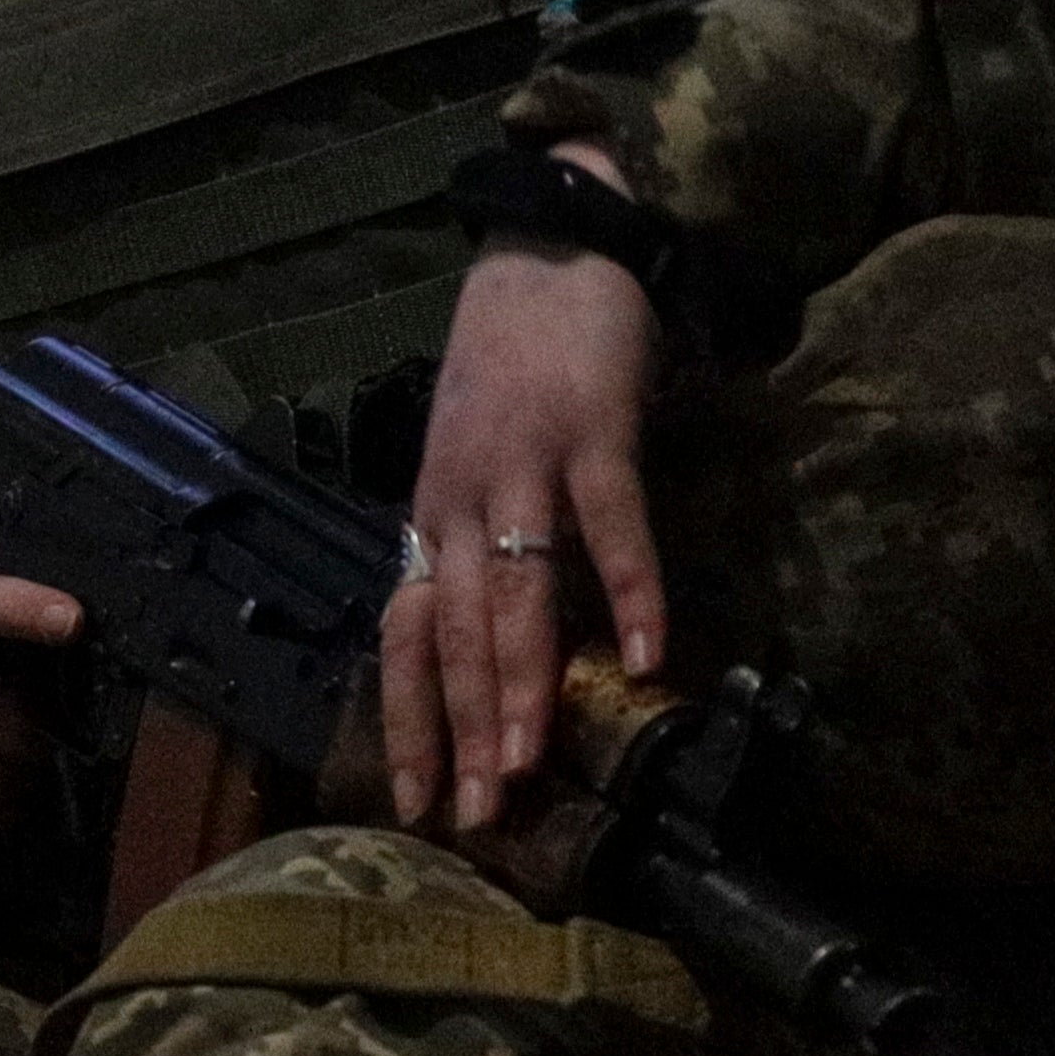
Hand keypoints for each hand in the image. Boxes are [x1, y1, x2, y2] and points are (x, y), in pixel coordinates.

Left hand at [385, 164, 668, 835]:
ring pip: (514, 591)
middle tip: (480, 812)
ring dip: (523, 679)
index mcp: (432, 514)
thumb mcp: (475, 460)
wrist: (549, 243)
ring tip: (531, 760)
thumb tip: (493, 641)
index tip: (417, 801)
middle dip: (464, 727)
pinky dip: (631, 590)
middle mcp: (461, 497)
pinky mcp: (590, 430)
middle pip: (452, 630)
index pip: (404, 636)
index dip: (410, 719)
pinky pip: (611, 525)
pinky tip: (651, 655)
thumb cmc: (515, 362)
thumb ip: (479, 541)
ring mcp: (523, 464)